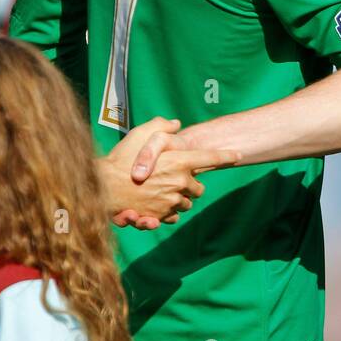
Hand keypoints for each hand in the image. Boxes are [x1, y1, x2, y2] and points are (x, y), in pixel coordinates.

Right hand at [102, 118, 237, 229]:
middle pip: (199, 187)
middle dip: (190, 184)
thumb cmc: (120, 159)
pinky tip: (155, 204)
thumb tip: (176, 124)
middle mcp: (180, 183)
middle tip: (174, 179)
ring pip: (186, 202)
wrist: (102, 188)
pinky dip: (168, 211)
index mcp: (179, 161)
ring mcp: (171, 201)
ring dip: (179, 198)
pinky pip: (173, 215)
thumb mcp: (140, 134)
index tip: (238, 155)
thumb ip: (161, 126)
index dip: (226, 156)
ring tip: (160, 191)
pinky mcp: (161, 216)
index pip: (210, 158)